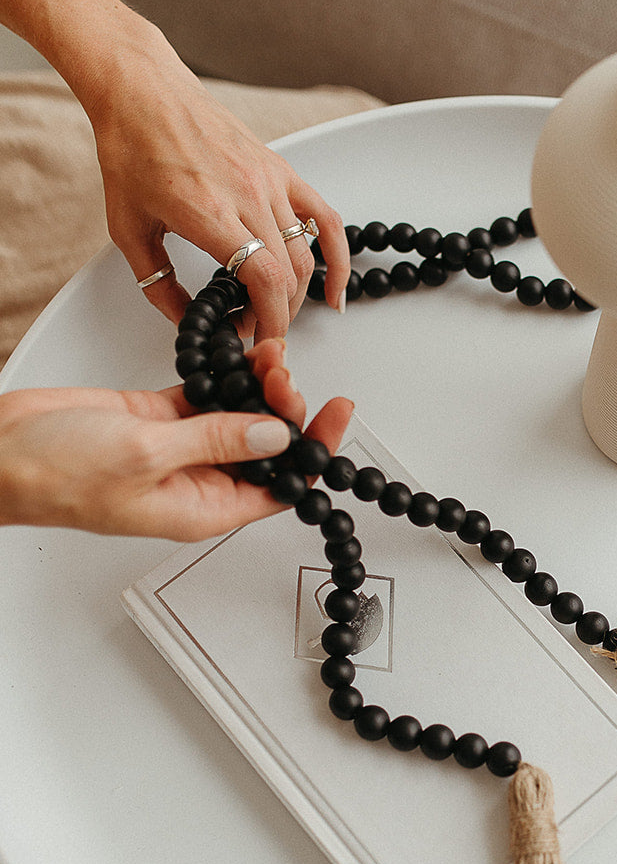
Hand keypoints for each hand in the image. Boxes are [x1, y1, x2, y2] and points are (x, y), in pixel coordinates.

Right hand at [0, 341, 353, 539]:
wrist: (0, 451)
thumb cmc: (56, 474)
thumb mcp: (147, 453)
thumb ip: (214, 441)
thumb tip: (272, 436)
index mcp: (202, 509)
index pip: (281, 487)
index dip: (314, 453)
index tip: (337, 415)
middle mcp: (196, 481)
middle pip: (265, 448)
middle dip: (286, 409)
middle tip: (288, 375)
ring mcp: (176, 447)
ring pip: (238, 416)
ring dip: (259, 386)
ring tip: (268, 356)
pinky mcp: (155, 417)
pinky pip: (207, 394)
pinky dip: (226, 374)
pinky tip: (241, 354)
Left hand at [81, 21, 350, 338]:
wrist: (143, 92)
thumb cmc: (132, 150)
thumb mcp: (127, 229)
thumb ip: (158, 283)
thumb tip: (183, 320)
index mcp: (210, 214)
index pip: (264, 282)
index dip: (268, 322)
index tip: (258, 342)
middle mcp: (247, 196)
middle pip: (289, 277)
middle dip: (277, 316)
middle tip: (254, 329)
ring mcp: (270, 181)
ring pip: (307, 255)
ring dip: (297, 295)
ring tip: (277, 311)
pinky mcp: (281, 169)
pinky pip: (325, 219)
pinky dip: (338, 257)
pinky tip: (335, 287)